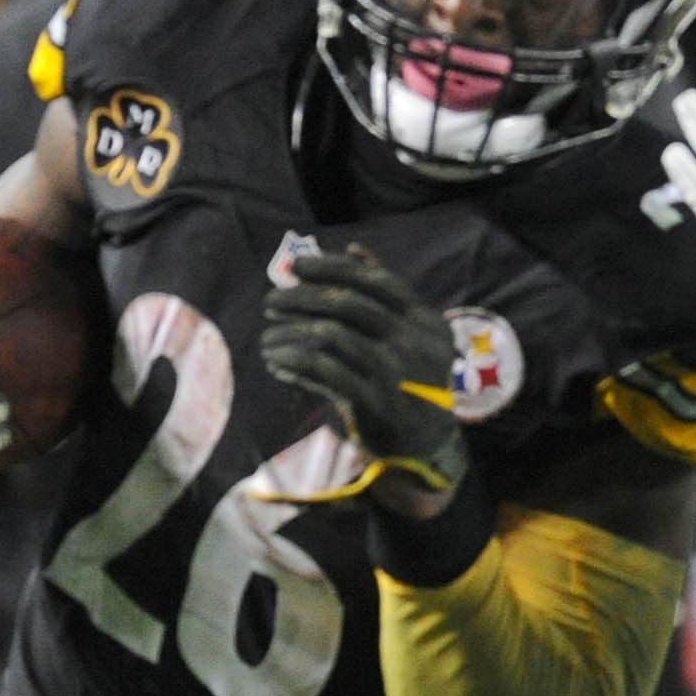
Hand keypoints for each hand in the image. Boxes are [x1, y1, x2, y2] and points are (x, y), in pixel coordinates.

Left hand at [256, 248, 467, 516]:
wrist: (428, 447)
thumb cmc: (411, 385)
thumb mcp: (409, 337)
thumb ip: (385, 297)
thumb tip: (355, 249)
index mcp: (425, 320)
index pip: (374, 280)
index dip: (331, 268)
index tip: (294, 267)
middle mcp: (417, 342)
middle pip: (350, 304)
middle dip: (303, 298)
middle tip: (270, 301)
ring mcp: (399, 373)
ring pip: (333, 335)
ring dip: (292, 333)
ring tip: (267, 337)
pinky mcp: (378, 403)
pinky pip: (326, 372)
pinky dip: (295, 363)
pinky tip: (276, 363)